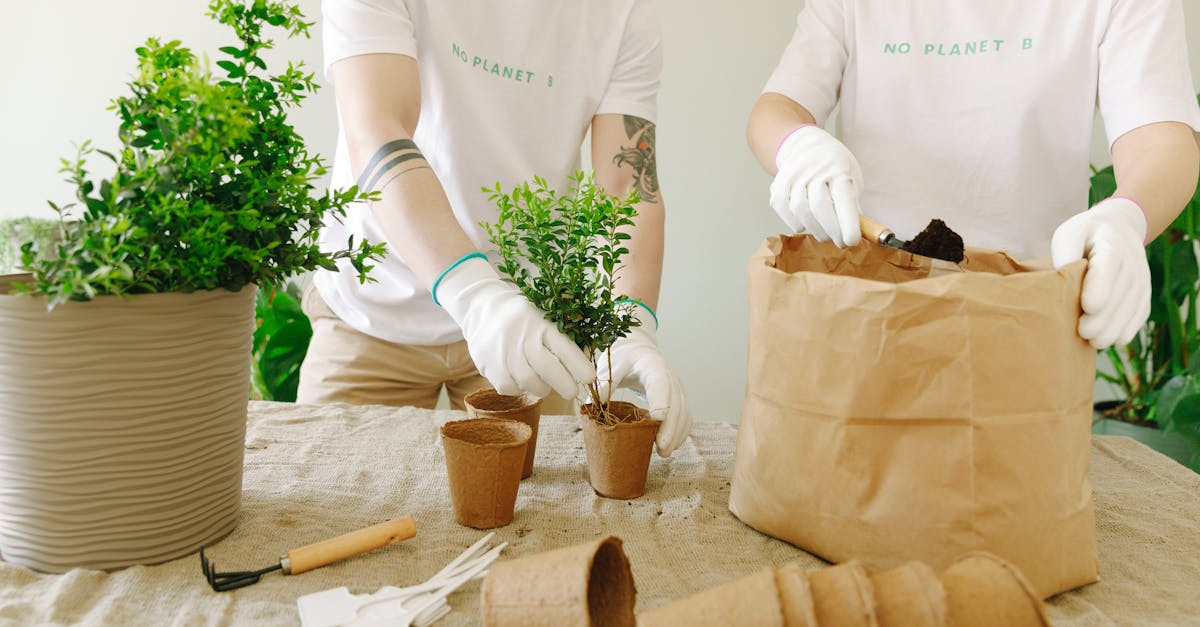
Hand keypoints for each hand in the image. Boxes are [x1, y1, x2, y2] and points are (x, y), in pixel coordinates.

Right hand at [436, 255, 594, 398]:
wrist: (482, 308)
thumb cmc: (525, 316)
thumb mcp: (545, 314)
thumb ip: (567, 332)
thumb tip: (588, 355)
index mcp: (541, 322)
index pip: (563, 346)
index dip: (578, 365)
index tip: (589, 377)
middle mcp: (522, 336)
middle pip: (547, 368)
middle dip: (564, 384)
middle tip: (572, 392)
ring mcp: (504, 352)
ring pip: (529, 382)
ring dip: (542, 388)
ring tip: (545, 383)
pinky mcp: (489, 366)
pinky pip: (511, 387)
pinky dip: (520, 388)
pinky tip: (522, 378)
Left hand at [596, 303, 691, 455]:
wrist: (639, 348)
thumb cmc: (624, 358)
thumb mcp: (611, 365)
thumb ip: (604, 382)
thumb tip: (594, 405)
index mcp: (653, 366)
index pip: (661, 385)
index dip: (661, 403)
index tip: (656, 422)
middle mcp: (670, 377)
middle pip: (676, 404)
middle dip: (671, 428)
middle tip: (661, 450)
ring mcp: (678, 388)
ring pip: (684, 412)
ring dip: (677, 434)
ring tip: (664, 453)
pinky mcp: (680, 397)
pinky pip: (686, 416)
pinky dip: (681, 432)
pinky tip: (671, 445)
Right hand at [769, 125, 863, 247]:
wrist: (807, 147)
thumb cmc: (835, 169)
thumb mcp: (851, 179)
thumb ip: (852, 206)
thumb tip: (858, 234)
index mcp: (838, 169)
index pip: (844, 198)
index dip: (848, 223)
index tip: (852, 241)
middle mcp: (815, 169)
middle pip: (820, 207)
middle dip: (832, 231)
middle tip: (840, 242)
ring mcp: (794, 176)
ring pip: (801, 210)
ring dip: (815, 229)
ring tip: (824, 234)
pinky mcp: (778, 184)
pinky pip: (784, 210)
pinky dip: (795, 222)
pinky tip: (805, 223)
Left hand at [1051, 197, 1149, 348]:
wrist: (1117, 229)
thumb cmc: (1084, 235)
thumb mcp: (1069, 234)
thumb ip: (1065, 252)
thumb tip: (1059, 276)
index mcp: (1111, 245)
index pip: (1109, 267)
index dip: (1101, 288)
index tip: (1089, 307)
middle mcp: (1132, 263)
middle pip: (1121, 293)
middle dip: (1104, 317)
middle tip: (1084, 333)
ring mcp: (1141, 279)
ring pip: (1132, 307)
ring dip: (1116, 327)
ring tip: (1095, 342)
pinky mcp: (1144, 292)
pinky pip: (1140, 312)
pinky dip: (1128, 327)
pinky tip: (1113, 340)